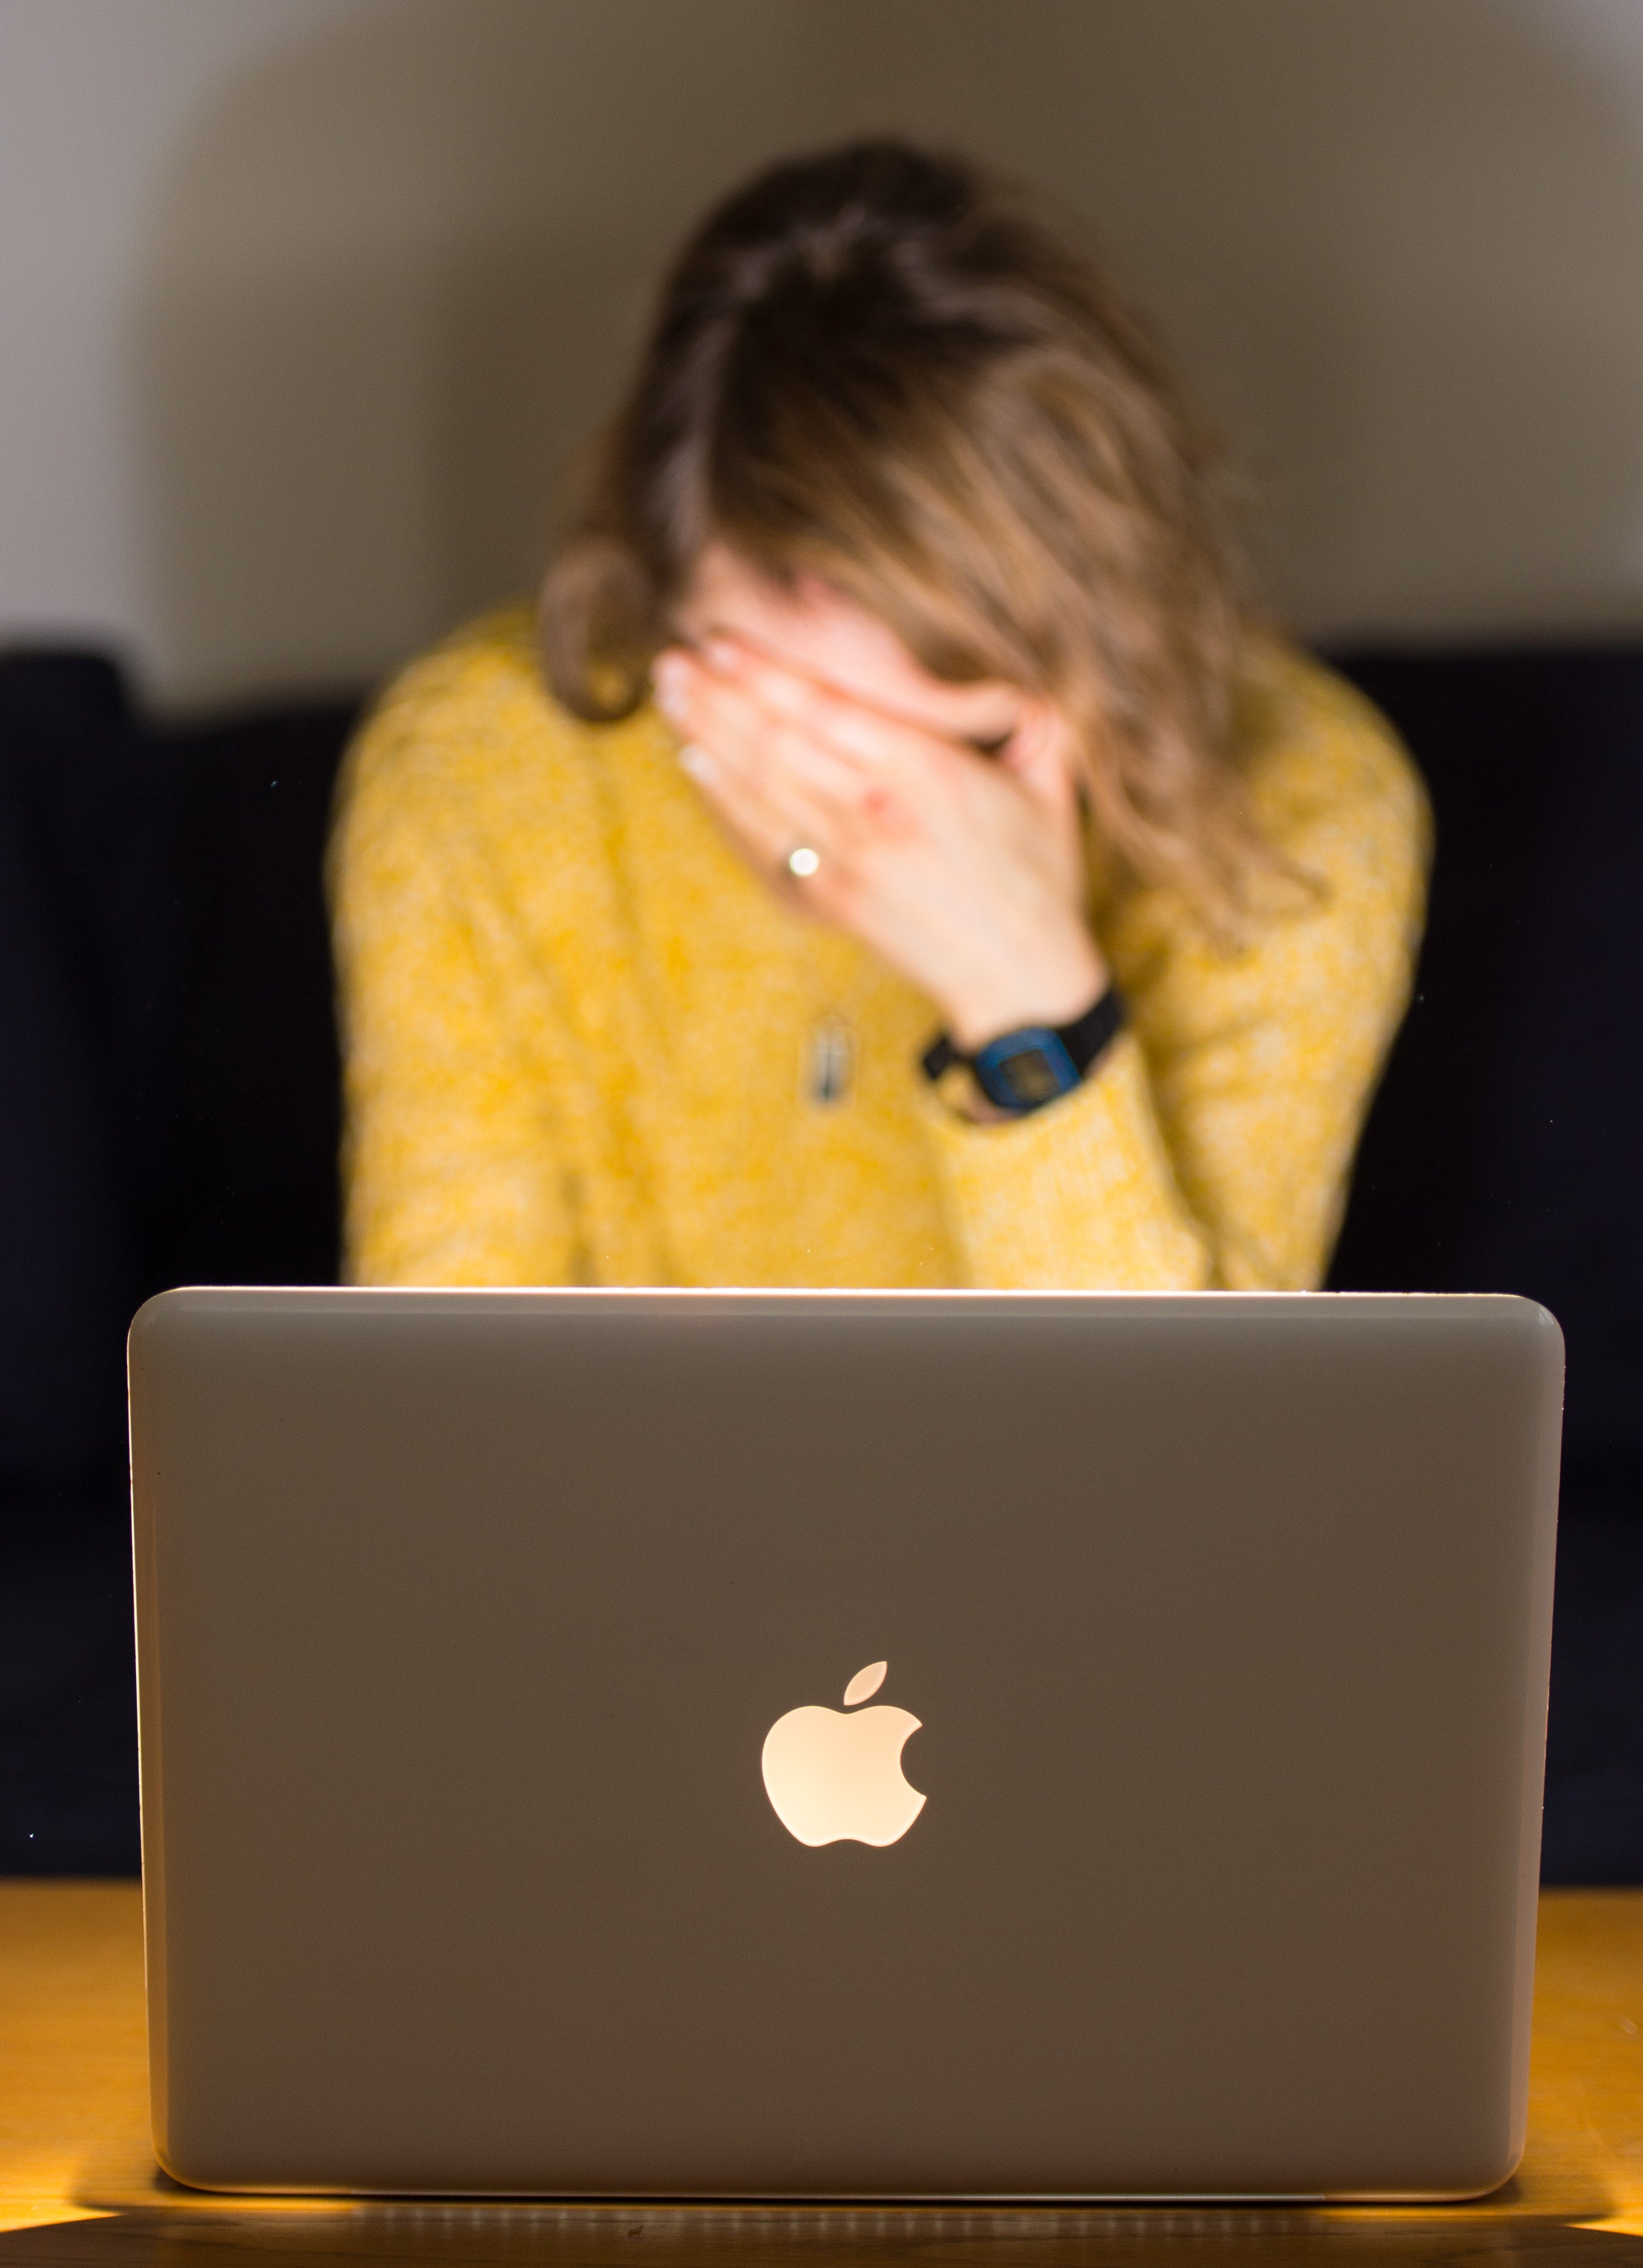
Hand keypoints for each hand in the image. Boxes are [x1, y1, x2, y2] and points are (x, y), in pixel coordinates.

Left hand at [651, 637, 1105, 1049]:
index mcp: (929, 775)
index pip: (828, 711)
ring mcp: (845, 862)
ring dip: (705, 736)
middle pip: (776, 743)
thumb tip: (1001, 672)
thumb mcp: (1051, 783)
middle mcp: (876, 815)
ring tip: (668, 695)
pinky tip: (694, 764)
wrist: (1017, 977)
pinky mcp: (827, 899)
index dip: (767, 674)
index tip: (725, 641)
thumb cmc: (1038, 877)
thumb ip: (1027, 717)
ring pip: (759, 787)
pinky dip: (721, 800)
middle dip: (716, 696)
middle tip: (672, 658)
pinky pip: (761, 841)